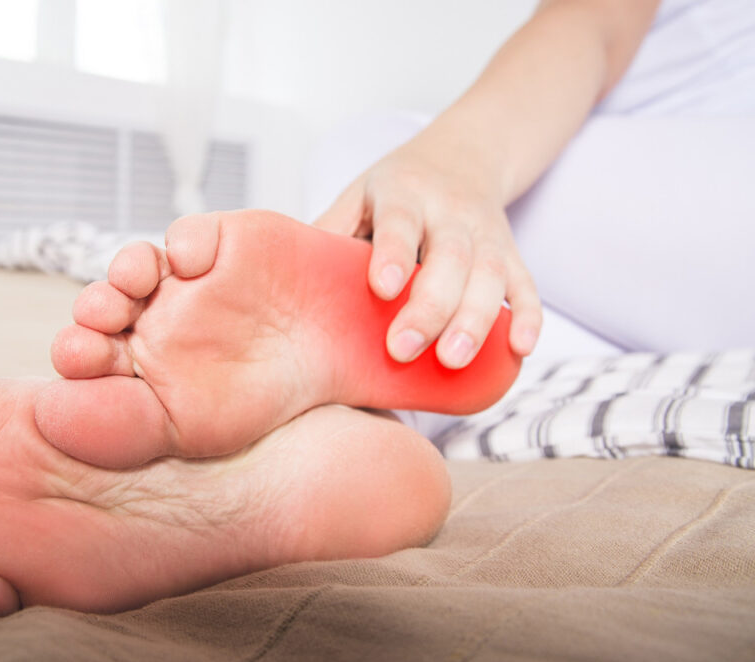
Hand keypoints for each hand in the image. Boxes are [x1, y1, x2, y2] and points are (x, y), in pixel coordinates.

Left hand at [314, 134, 541, 367]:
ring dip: (475, 320)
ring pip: (489, 275)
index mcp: (403, 193)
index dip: (393, 254)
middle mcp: (450, 211)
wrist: (464, 154)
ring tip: (454, 360)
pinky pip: (525, 285)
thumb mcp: (357, 196)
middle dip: (430, 306)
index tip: (382, 288)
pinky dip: (526, 317)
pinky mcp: (512, 253)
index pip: (398, 223)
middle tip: (404, 350)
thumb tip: (282, 285)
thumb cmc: (396, 190)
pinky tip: (518, 349)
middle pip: (449, 258)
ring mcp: (486, 232)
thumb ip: (329, 235)